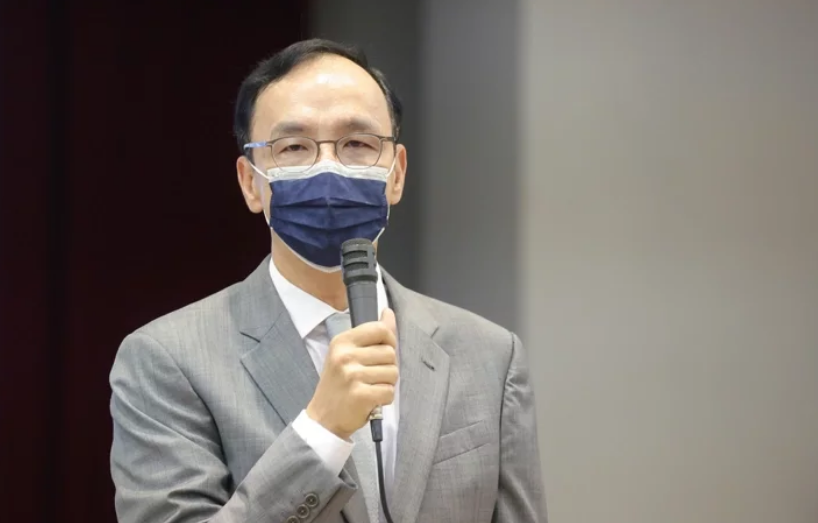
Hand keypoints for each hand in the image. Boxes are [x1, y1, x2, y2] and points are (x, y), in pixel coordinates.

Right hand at [306, 308, 397, 439]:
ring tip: (370, 387)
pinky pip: (389, 391)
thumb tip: (388, 312)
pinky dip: (384, 398)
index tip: (381, 352)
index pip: (380, 329)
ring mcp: (352, 376)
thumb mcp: (348, 353)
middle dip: (388, 366)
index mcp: (342, 341)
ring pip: (393, 372)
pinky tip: (371, 399)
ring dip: (386, 383)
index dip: (389, 341)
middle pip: (390, 353)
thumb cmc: (339, 384)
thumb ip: (371, 334)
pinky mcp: (360, 395)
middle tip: (370, 376)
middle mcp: (345, 356)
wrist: (323, 418)